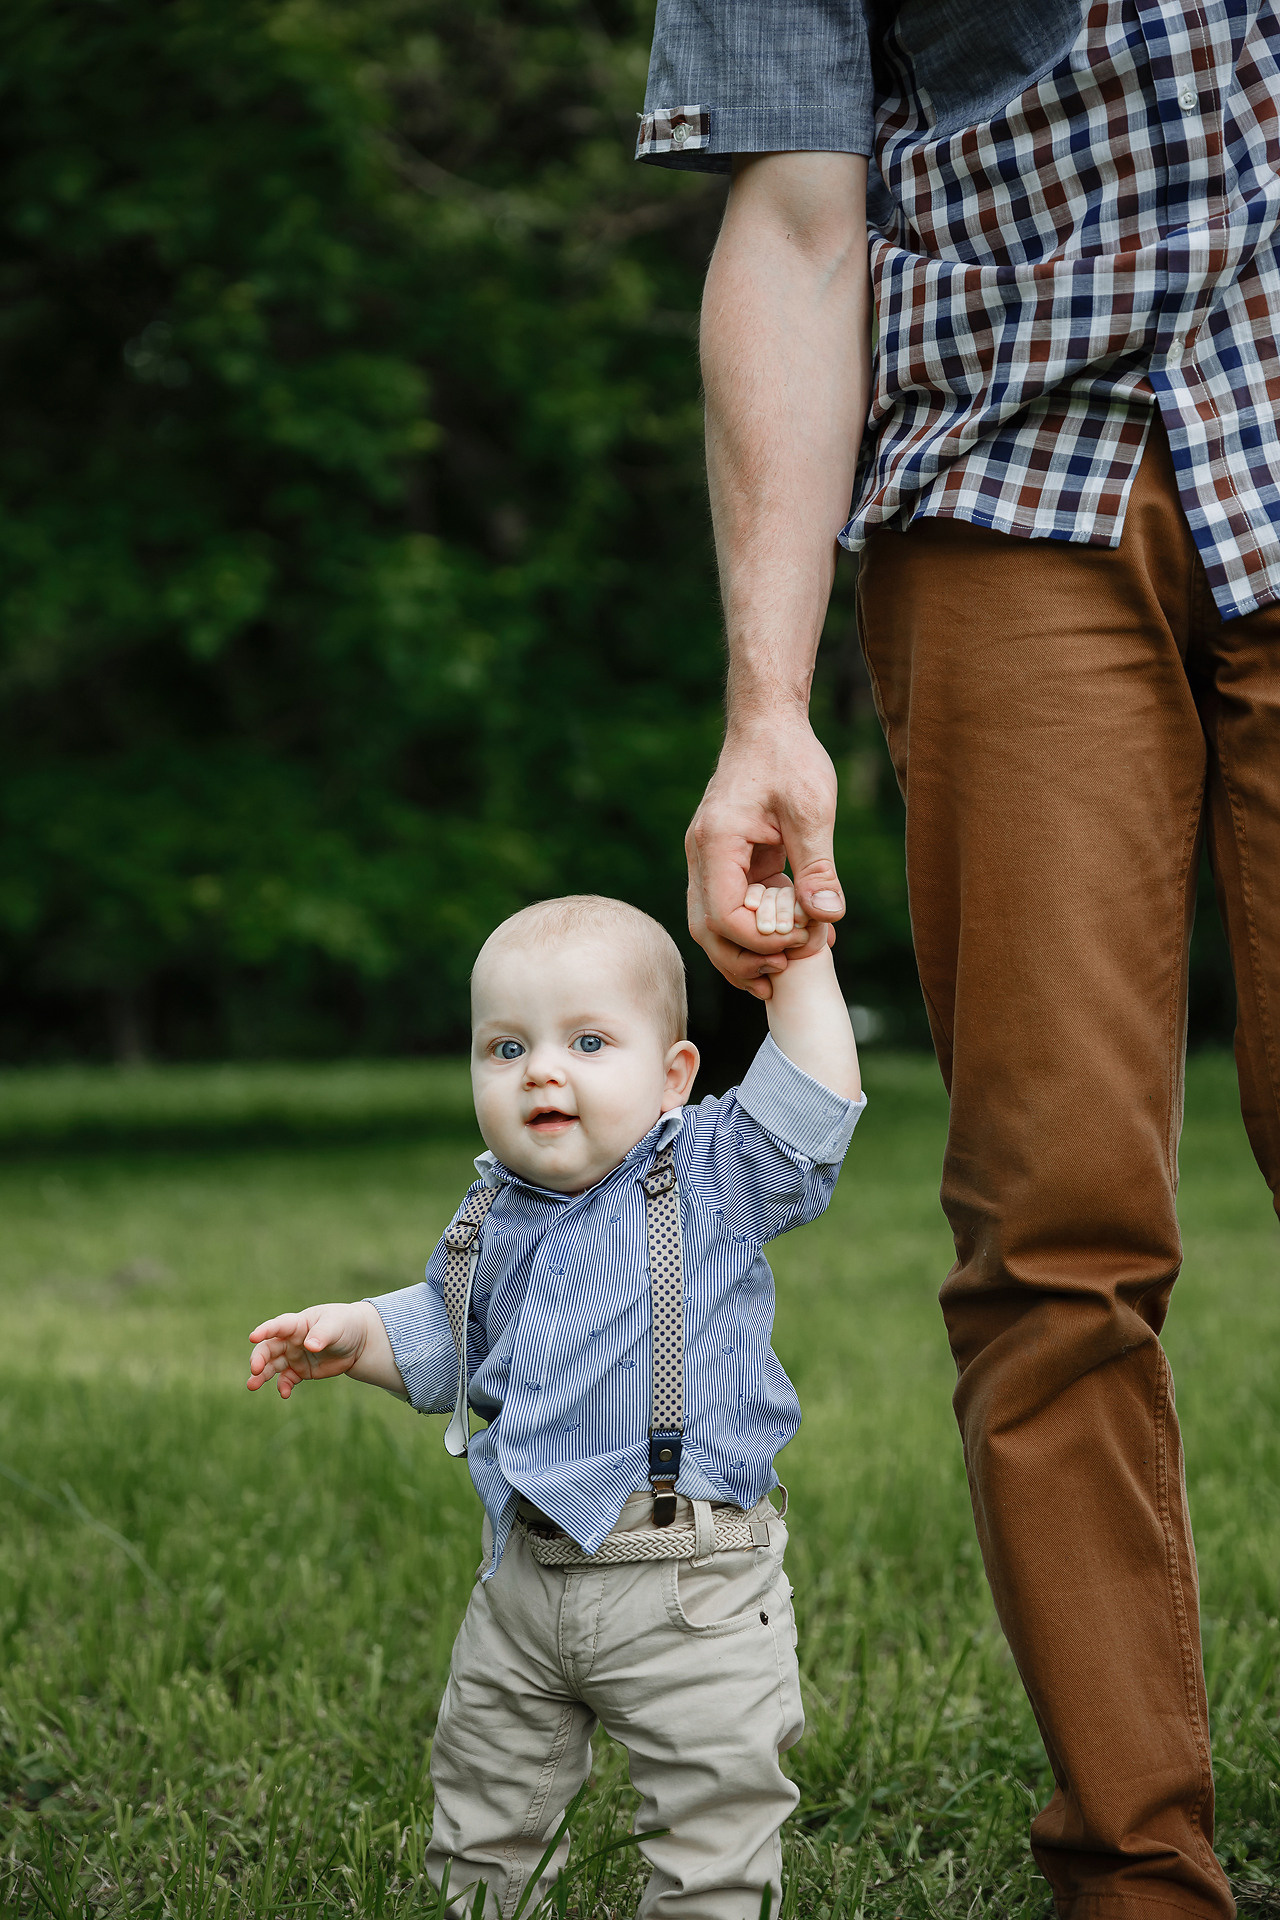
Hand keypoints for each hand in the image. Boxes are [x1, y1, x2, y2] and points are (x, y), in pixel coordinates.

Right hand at [247, 1303, 374, 1399]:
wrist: (357, 1341)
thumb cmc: (344, 1325)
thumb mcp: (336, 1326)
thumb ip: (322, 1334)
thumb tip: (310, 1346)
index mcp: (297, 1324)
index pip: (278, 1326)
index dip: (265, 1330)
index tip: (253, 1337)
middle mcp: (290, 1340)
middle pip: (268, 1348)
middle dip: (259, 1358)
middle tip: (255, 1369)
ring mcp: (293, 1356)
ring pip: (272, 1366)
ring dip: (261, 1375)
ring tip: (251, 1386)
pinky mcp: (300, 1371)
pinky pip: (286, 1380)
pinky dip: (283, 1387)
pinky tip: (285, 1393)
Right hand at [687, 715, 843, 998]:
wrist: (767, 724)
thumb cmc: (789, 758)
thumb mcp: (811, 811)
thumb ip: (817, 866)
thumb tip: (828, 918)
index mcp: (716, 842)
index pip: (724, 914)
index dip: (759, 940)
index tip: (800, 940)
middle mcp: (701, 854)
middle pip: (707, 929)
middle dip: (743, 959)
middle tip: (784, 971)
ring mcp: (708, 858)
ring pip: (711, 923)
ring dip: (742, 952)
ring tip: (781, 969)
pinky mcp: (724, 859)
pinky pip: (730, 905)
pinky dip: (753, 929)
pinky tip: (786, 940)